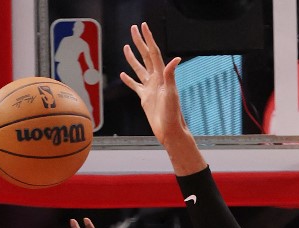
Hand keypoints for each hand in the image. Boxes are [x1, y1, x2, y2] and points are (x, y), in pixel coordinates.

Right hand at [120, 23, 185, 145]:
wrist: (170, 131)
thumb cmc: (173, 114)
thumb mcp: (171, 94)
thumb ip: (170, 76)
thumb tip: (175, 59)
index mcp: (161, 76)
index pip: (153, 53)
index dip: (148, 38)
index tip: (143, 26)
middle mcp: (156, 80)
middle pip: (145, 56)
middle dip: (139, 42)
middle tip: (133, 28)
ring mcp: (150, 88)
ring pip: (139, 69)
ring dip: (133, 58)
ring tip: (126, 46)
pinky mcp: (145, 98)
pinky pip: (135, 85)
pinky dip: (128, 79)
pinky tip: (123, 74)